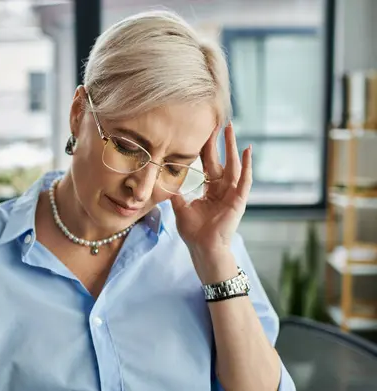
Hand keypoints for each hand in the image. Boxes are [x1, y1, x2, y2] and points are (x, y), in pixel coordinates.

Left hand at [170, 122, 251, 277]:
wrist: (203, 248)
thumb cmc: (194, 232)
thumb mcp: (180, 208)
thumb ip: (175, 193)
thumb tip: (162, 180)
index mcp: (210, 190)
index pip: (208, 164)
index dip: (206, 149)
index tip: (203, 132)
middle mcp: (222, 189)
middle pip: (221, 160)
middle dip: (220, 142)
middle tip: (220, 123)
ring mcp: (232, 194)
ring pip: (233, 165)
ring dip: (232, 146)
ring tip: (231, 129)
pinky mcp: (238, 200)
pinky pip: (244, 180)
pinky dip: (247, 165)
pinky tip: (247, 150)